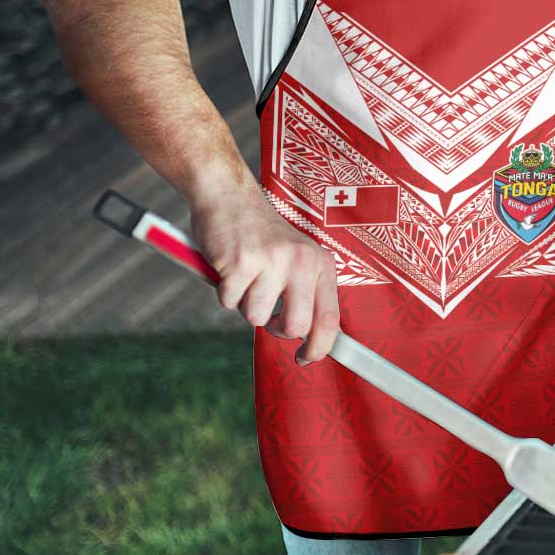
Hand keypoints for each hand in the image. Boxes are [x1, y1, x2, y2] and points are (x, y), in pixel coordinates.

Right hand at [190, 187, 339, 364]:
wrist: (228, 196)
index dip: (319, 348)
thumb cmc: (261, 235)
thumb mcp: (296, 258)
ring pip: (256, 318)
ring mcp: (272, 261)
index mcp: (320, 263)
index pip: (330, 318)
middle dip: (277, 330)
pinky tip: (229, 267)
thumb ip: (305, 293)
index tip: (306, 359)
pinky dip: (224, 291)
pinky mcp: (241, 262)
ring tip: (246, 276)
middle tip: (267, 315)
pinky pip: (229, 302)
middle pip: (296, 326)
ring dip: (245, 304)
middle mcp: (302, 261)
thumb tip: (312, 339)